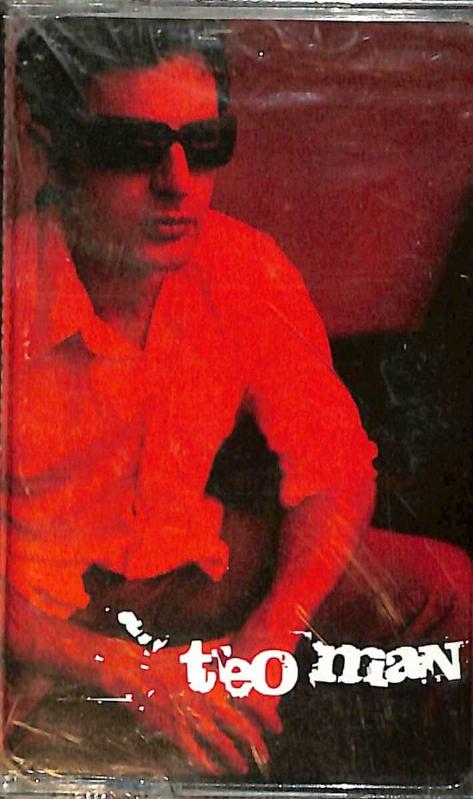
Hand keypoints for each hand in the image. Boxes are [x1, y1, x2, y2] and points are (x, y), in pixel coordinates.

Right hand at [99, 638, 269, 775]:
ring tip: (243, 765)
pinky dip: (205, 762)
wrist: (135, 671)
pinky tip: (214, 769)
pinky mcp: (173, 728)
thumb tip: (238, 635)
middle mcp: (206, 699)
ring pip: (218, 741)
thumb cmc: (165, 661)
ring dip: (233, 756)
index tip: (276, 726)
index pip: (248, 700)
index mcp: (214, 679)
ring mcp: (189, 715)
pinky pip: (193, 750)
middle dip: (254, 742)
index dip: (266, 715)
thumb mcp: (195, 651)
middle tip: (265, 754)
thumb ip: (219, 646)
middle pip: (237, 725)